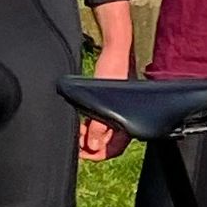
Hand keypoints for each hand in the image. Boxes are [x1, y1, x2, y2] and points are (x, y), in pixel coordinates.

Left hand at [78, 36, 131, 163]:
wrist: (114, 51)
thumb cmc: (113, 70)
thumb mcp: (102, 99)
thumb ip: (99, 126)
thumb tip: (94, 147)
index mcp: (130, 121)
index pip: (114, 149)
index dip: (98, 155)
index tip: (83, 153)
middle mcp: (125, 119)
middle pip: (107, 144)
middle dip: (91, 146)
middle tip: (76, 142)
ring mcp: (116, 113)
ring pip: (102, 135)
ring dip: (89, 137)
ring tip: (77, 133)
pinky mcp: (109, 105)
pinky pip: (99, 124)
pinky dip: (90, 127)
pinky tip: (81, 124)